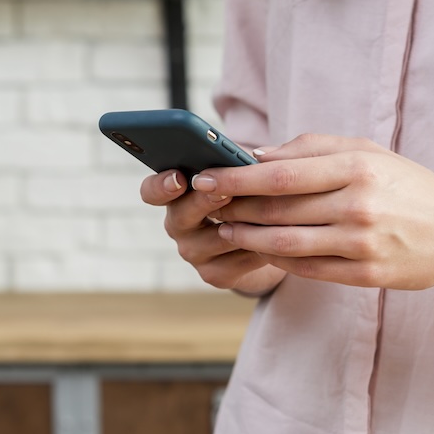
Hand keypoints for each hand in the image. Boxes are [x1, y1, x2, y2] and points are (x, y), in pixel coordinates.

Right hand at [139, 169, 286, 295]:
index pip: (152, 191)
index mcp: (177, 195)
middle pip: (181, 215)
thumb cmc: (248, 197)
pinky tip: (282, 235)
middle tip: (225, 191)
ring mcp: (194, 253)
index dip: (161, 186)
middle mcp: (178, 226)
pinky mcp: (215, 275)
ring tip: (269, 210)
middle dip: (205, 201)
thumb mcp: (239, 175)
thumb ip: (235, 165)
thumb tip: (252, 158)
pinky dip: (263, 246)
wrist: (264, 241)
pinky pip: (240, 259)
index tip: (179, 178)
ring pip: (218, 237)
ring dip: (245, 223)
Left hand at [192, 135, 433, 290]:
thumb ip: (312, 149)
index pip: (281, 174)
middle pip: (278, 209)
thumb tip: (256, 154)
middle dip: (234, 207)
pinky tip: (261, 250)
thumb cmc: (405, 185)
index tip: (204, 176)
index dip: (237, 178)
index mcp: (358, 168)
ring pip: (286, 243)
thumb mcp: (367, 152)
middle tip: (206, 205)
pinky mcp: (366, 275)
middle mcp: (358, 206)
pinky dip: (278, 260)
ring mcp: (361, 244)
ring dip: (248, 238)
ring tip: (225, 230)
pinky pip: (307, 269)